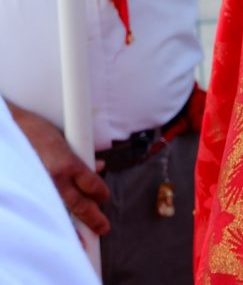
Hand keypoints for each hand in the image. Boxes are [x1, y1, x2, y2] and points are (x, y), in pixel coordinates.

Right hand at [10, 104, 110, 235]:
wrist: (9, 130)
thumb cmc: (34, 131)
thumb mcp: (64, 139)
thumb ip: (81, 156)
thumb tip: (98, 167)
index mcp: (68, 163)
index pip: (92, 184)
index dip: (101, 193)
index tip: (104, 198)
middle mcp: (56, 178)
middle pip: (80, 205)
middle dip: (93, 218)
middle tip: (103, 228)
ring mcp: (40, 186)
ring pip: (63, 212)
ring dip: (74, 226)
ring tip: (84, 239)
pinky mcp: (28, 189)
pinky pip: (45, 209)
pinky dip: (52, 221)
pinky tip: (58, 231)